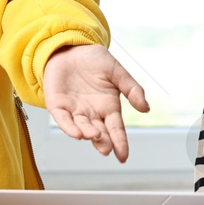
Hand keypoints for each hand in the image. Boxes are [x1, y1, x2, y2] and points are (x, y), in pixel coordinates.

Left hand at [41, 44, 149, 162]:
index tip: (123, 156)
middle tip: (106, 149)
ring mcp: (75, 110)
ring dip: (87, 134)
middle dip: (102, 142)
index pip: (116, 129)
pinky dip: (69, 127)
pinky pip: (63, 120)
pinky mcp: (58, 105)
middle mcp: (92, 113)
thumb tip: (145, 108)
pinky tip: (76, 134)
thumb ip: (132, 89)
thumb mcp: (118, 72)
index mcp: (108, 107)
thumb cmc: (95, 61)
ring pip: (82, 127)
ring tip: (94, 137)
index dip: (120, 142)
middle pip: (99, 132)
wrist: (71, 47)